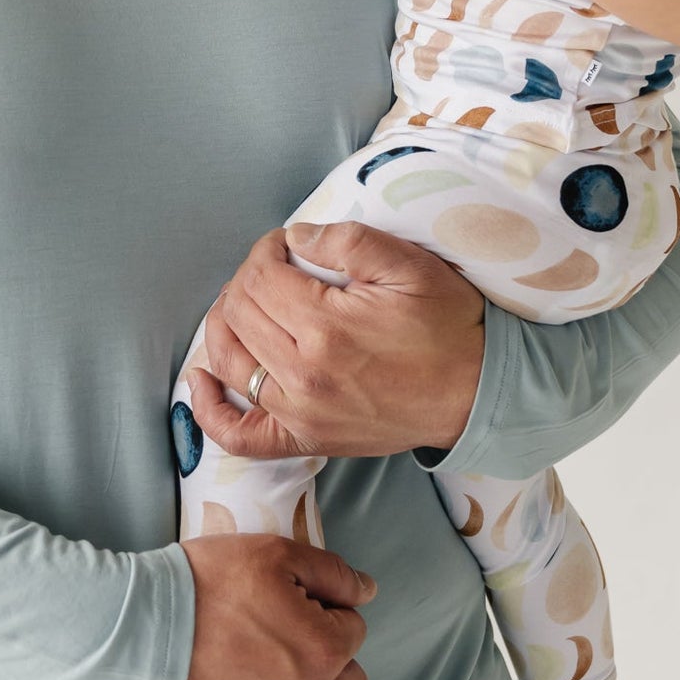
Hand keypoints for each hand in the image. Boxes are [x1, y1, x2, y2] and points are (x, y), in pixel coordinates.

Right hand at [164, 531, 376, 679]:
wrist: (138, 634)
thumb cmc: (204, 587)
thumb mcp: (273, 554)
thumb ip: (332, 573)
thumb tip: (368, 592)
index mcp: (325, 648)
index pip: (353, 629)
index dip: (324, 612)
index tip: (290, 607)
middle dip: (327, 657)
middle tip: (284, 640)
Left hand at [188, 221, 485, 461]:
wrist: (478, 393)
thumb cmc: (448, 326)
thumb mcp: (408, 265)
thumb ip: (346, 242)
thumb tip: (293, 240)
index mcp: (326, 328)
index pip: (261, 278)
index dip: (265, 251)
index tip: (285, 245)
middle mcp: (304, 375)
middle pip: (239, 314)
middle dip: (246, 280)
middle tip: (272, 270)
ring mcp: (301, 414)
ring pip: (228, 362)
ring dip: (222, 325)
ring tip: (242, 304)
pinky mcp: (307, 440)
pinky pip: (240, 436)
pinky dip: (210, 410)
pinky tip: (202, 379)